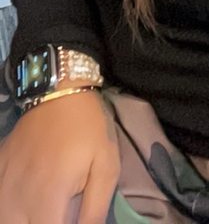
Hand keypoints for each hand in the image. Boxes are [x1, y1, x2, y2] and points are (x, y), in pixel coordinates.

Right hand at [0, 90, 119, 223]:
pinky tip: (23, 200)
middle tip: (57, 214)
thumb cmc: (88, 129)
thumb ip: (94, 210)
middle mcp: (20, 196)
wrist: (60, 91)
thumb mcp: (106, 167)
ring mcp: (5, 183)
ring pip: (7, 219)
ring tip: (43, 211)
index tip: (69, 222)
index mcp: (49, 198)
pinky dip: (8, 206)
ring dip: (22, 219)